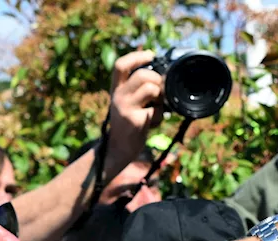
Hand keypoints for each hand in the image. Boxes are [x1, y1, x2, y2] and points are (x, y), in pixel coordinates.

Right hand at [107, 50, 163, 168]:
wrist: (118, 150)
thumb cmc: (128, 125)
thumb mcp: (127, 103)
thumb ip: (138, 89)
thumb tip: (161, 76)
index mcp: (116, 89)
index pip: (121, 65)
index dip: (136, 56)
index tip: (151, 55)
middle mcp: (118, 96)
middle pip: (142, 75)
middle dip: (157, 80)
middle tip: (160, 92)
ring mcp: (125, 108)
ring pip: (152, 89)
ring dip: (160, 98)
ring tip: (156, 108)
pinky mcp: (135, 120)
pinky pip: (156, 111)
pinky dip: (159, 117)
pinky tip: (151, 124)